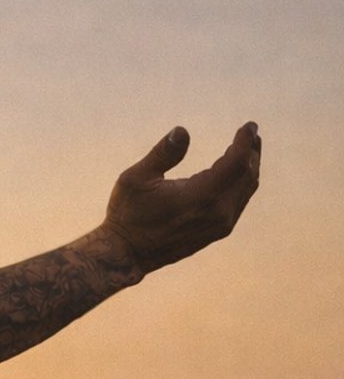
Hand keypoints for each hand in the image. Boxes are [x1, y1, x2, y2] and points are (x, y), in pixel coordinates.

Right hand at [102, 123, 261, 275]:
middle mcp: (218, 212)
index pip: (237, 162)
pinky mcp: (218, 231)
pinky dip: (242, 183)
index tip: (249, 125)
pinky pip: (239, 202)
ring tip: (249, 149)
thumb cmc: (128, 213)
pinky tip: (236, 174)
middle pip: (247, 174)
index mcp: (201, 196)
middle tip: (251, 132)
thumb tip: (182, 130)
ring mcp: (221, 224)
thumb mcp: (136, 178)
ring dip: (250, 167)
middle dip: (252, 151)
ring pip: (246, 189)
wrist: (127, 253)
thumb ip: (163, 154)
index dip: (245, 141)